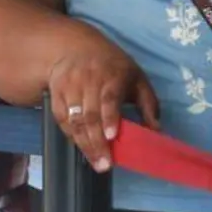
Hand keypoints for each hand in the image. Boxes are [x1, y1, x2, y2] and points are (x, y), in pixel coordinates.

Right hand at [47, 28, 160, 172]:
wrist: (76, 47)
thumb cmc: (113, 67)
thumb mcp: (137, 78)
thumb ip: (148, 104)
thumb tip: (156, 130)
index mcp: (112, 76)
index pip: (109, 98)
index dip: (109, 118)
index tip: (112, 137)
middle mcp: (88, 81)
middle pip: (90, 114)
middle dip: (97, 142)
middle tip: (105, 164)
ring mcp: (69, 87)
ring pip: (74, 119)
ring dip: (84, 143)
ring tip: (95, 162)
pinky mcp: (56, 93)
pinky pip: (61, 118)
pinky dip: (70, 134)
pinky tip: (80, 147)